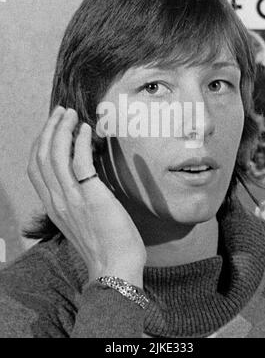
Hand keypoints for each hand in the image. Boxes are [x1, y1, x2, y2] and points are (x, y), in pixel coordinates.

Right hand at [27, 106, 146, 286]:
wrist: (116, 267)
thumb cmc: (104, 244)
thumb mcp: (80, 220)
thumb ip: (75, 199)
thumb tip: (82, 177)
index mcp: (53, 205)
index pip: (35, 167)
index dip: (40, 143)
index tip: (52, 126)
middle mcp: (56, 200)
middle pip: (41, 156)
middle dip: (49, 129)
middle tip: (61, 112)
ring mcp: (71, 198)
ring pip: (54, 155)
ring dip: (61, 129)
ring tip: (71, 114)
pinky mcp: (91, 196)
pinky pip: (79, 162)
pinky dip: (79, 142)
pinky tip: (86, 130)